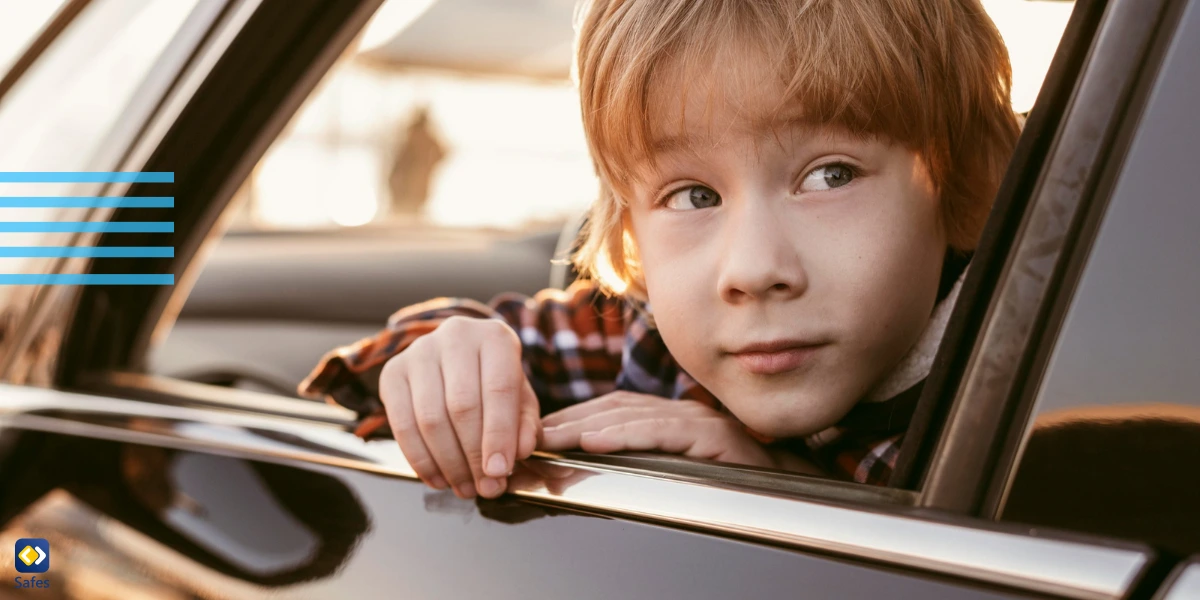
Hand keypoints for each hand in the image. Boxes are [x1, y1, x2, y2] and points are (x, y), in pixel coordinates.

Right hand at [378, 316, 540, 499]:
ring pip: (430, 419)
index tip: (499, 472)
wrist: (459, 358)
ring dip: (448, 463)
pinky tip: (437, 478)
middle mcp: (455, 336)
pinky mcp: (392, 372)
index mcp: (495, 337)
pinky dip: (420, 459)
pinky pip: (402, 425)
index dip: (499, 435)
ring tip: (464, 487)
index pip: (499, 389)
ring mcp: (419, 352)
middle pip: (462, 406)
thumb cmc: (494, 381)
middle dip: (473, 456)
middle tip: (484, 488)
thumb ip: (525, 425)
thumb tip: (518, 453)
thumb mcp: (521, 399)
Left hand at [538, 391, 777, 468]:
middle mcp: (685, 413)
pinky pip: (662, 433)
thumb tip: (598, 468)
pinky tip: (595, 442)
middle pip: (614, 408)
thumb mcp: (683, 473)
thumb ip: (650, 462)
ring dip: (586, 426)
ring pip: (632, 417)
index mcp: (674, 419)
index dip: (575, 416)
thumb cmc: (738, 489)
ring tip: (552, 438)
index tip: (539, 432)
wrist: (797, 499)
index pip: (614, 409)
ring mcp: (701, 423)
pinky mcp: (715, 439)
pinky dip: (625, 436)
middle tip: (532, 435)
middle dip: (569, 420)